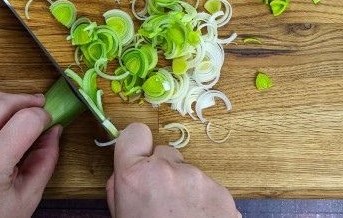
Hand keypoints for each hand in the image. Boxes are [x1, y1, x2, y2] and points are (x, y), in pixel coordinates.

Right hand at [106, 123, 239, 217]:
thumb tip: (125, 176)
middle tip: (160, 200)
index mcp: (134, 177)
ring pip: (186, 171)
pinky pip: (206, 186)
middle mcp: (166, 170)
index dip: (136, 145)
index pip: (134, 133)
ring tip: (181, 217)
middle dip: (161, 171)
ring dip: (183, 188)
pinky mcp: (220, 191)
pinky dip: (203, 201)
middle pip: (163, 153)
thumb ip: (121, 190)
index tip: (137, 157)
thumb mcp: (122, 217)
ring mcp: (197, 178)